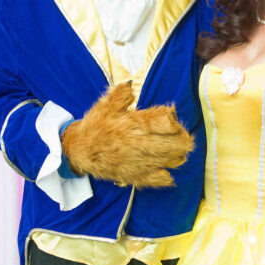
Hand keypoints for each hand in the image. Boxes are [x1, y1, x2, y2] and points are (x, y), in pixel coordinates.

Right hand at [61, 82, 193, 187]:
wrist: (81, 152)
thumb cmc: (95, 127)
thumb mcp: (106, 105)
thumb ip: (122, 94)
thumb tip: (132, 85)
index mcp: (137, 125)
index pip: (169, 122)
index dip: (173, 117)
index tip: (169, 115)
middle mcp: (144, 145)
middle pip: (180, 143)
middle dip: (183, 136)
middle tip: (177, 133)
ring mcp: (144, 163)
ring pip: (176, 160)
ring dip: (179, 153)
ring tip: (171, 148)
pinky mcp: (140, 177)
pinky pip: (164, 179)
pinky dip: (169, 173)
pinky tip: (163, 166)